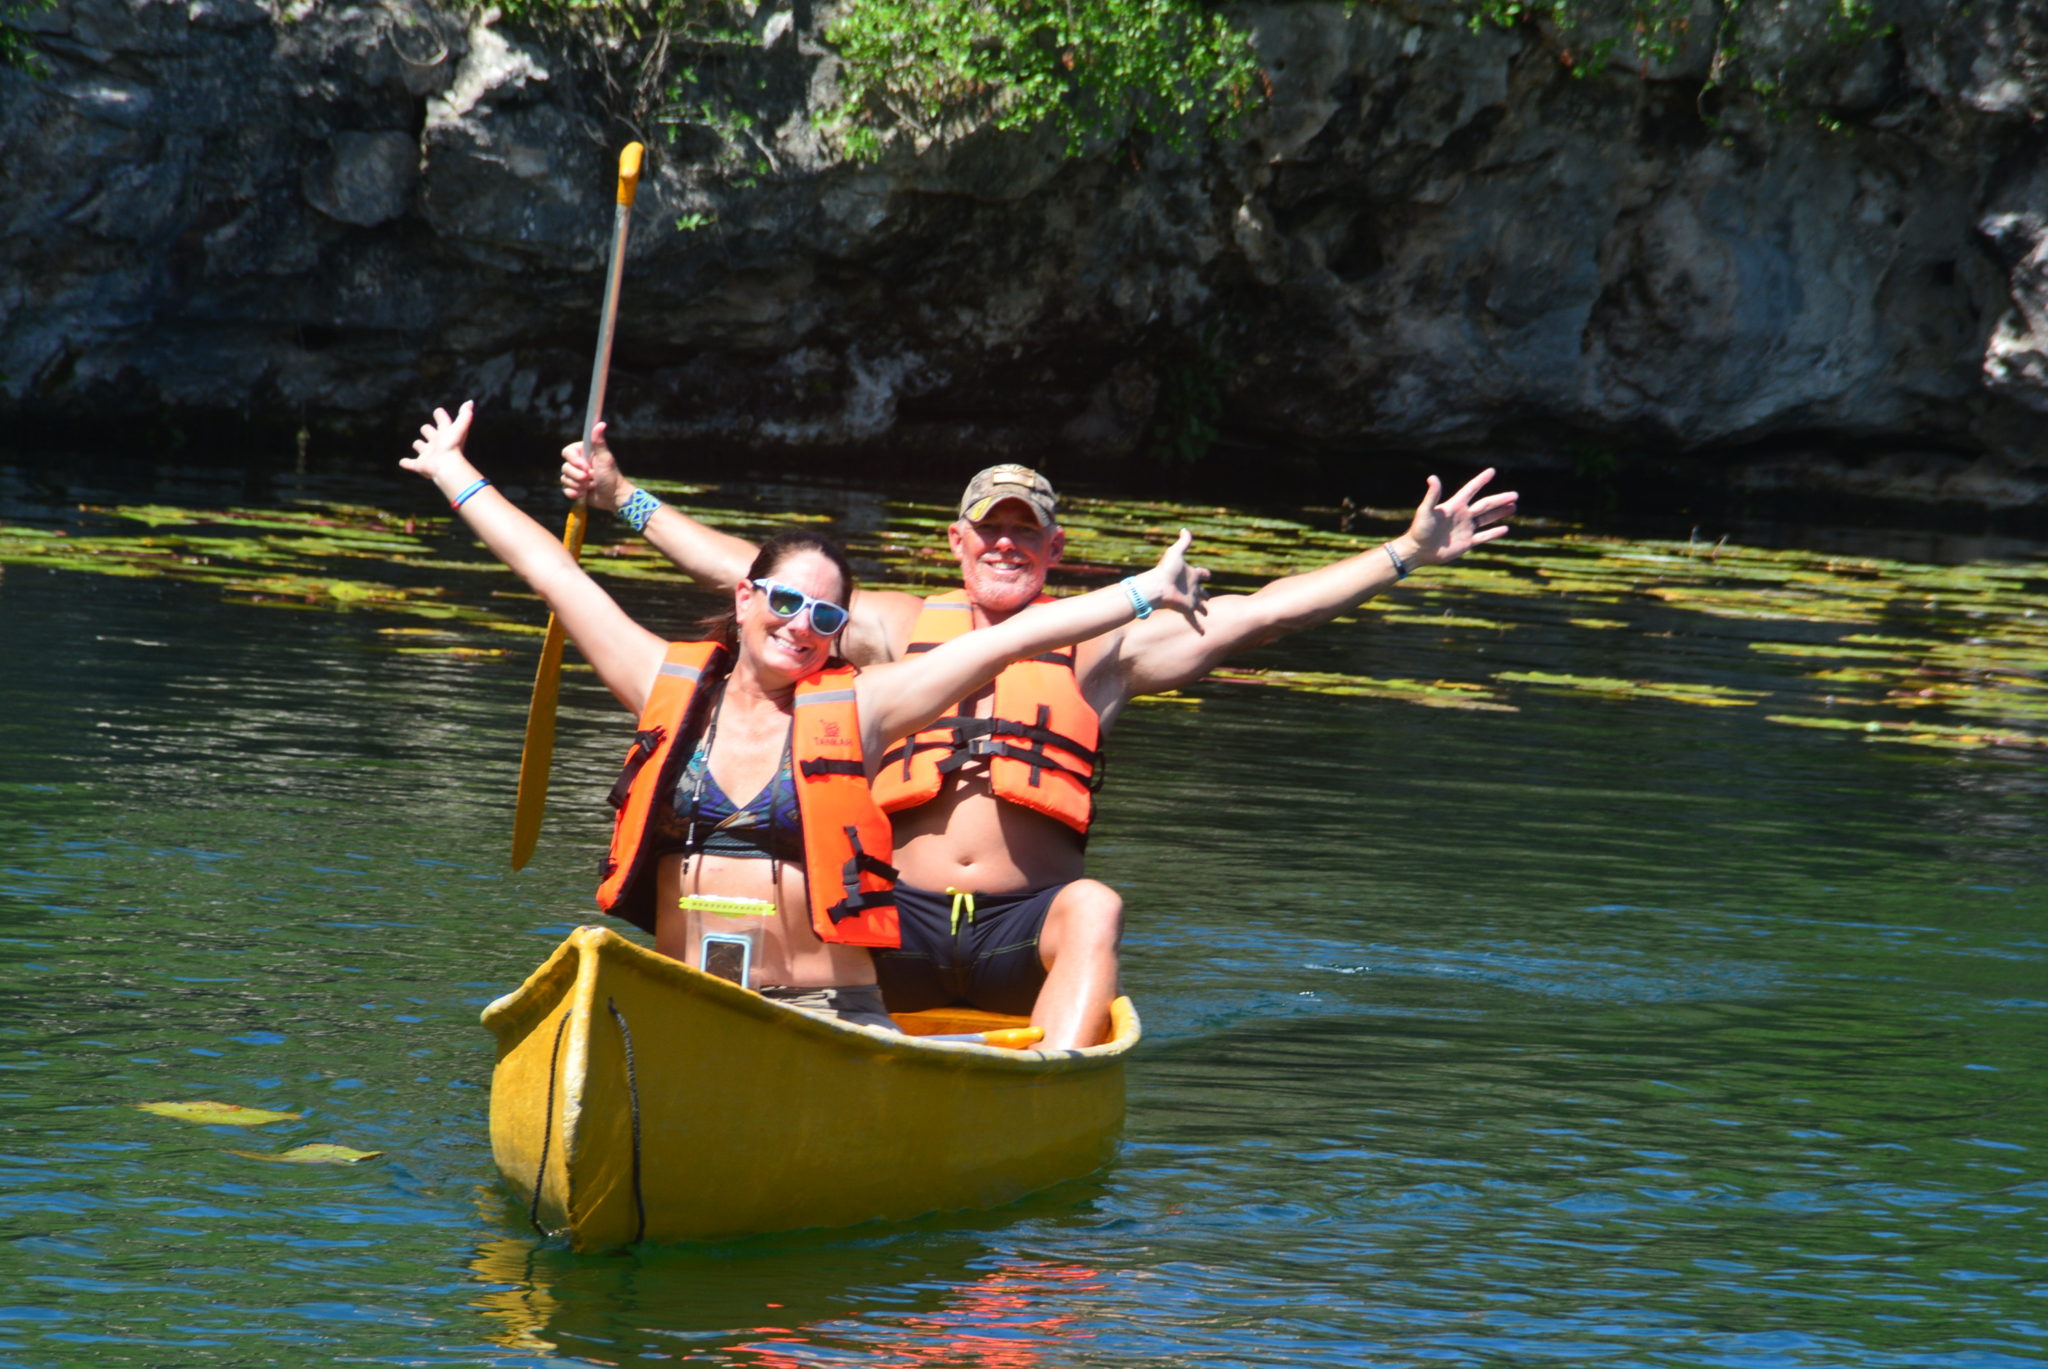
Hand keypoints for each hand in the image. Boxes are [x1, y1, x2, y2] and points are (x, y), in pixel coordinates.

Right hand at [401, 401, 474, 481]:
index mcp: (444, 434)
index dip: (441, 416)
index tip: (439, 412)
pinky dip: (407, 463)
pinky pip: (411, 464)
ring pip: (420, 448)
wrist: (446, 466)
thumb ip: (465, 415)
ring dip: (419, 446)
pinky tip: (403, 462)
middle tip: (426, 429)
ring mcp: (428, 455)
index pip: (443, 422)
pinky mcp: (420, 465)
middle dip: (428, 431)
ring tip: (418, 445)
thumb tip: (470, 402)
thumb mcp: (459, 427)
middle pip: (429, 434)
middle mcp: (436, 444)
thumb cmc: (452, 446)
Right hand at [560, 421, 623, 511]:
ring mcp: (575, 476)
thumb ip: (599, 442)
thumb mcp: (605, 459)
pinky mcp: (574, 488)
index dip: (574, 460)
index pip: (567, 452)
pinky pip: (565, 489)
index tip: (585, 466)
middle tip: (591, 478)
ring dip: (578, 485)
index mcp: (584, 454)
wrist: (614, 498)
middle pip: (565, 467)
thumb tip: (601, 423)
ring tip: (591, 486)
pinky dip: (574, 493)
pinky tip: (584, 494)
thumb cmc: (612, 477)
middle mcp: (578, 464)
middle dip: (578, 476)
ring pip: (564, 479)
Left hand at [1137, 529, 1210, 626]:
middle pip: (1201, 591)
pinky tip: (1203, 635)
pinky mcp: (1186, 610)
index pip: (1201, 574)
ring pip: (1200, 606)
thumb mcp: (1176, 552)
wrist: (1157, 586)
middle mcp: (1191, 588)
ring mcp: (1189, 600)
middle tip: (1209, 599)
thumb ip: (1183, 542)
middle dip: (1205, 594)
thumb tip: (1185, 529)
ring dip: (1203, 609)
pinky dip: (1199, 627)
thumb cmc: (1165, 570)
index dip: (1205, 573)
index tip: (1208, 574)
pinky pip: (1194, 620)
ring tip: (1207, 613)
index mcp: (1190, 575)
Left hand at [1402, 468, 1517, 566]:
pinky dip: (1494, 533)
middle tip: (1515, 495)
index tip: (1492, 471)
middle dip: (1500, 499)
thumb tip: (1432, 477)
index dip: (1480, 480)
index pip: (1470, 490)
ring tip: (1513, 507)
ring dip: (1500, 513)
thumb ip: (1432, 495)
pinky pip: (1483, 536)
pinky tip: (1505, 529)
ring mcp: (1466, 529)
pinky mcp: (1466, 542)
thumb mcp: (1425, 511)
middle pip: (1485, 505)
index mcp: (1454, 506)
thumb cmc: (1419, 529)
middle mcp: (1462, 515)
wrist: (1418, 550)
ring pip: (1487, 519)